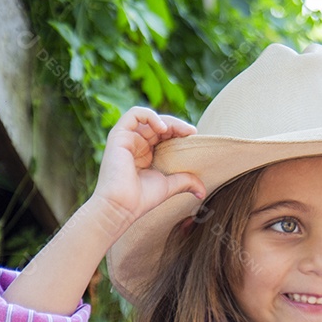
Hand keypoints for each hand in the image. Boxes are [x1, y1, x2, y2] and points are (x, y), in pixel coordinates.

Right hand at [89, 107, 205, 235]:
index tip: (194, 137)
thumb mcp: (169, 186)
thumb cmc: (141, 199)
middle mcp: (137, 144)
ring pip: (149, 118)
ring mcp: (127, 139)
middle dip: (177, 126)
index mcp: (147, 154)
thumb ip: (186, 181)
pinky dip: (150, 116)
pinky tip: (163, 128)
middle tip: (191, 133)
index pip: (165, 135)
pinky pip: (134, 114)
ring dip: (167, 120)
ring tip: (180, 130)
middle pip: (159, 125)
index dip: (179, 132)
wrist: (122, 206)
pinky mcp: (119, 135)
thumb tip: (202, 191)